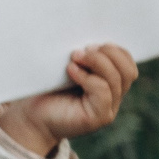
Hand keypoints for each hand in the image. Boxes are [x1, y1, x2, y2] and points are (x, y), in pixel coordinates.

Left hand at [0, 44, 137, 156]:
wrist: (31, 118)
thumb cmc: (46, 91)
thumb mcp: (68, 69)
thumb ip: (83, 58)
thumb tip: (89, 41)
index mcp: (110, 83)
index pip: (127, 63)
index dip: (115, 50)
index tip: (89, 44)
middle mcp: (114, 97)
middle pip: (127, 70)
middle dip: (107, 54)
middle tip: (81, 51)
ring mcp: (108, 109)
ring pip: (116, 79)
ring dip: (96, 62)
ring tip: (74, 58)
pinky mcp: (99, 117)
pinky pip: (102, 91)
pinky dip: (87, 77)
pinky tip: (70, 70)